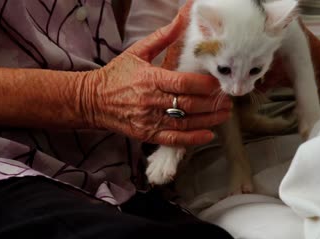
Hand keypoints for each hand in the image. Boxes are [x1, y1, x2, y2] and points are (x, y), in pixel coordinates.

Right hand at [83, 8, 231, 145]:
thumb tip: (182, 18)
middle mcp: (150, 101)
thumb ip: (162, 38)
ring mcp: (148, 120)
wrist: (92, 100)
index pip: (183, 83)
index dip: (204, 84)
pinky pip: (172, 139)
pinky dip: (191, 138)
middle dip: (212, 103)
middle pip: (188, 104)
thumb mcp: (137, 52)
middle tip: (227, 100)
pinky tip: (207, 134)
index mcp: (149, 79)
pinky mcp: (146, 134)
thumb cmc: (116, 75)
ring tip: (223, 115)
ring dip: (208, 120)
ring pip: (185, 122)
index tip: (218, 82)